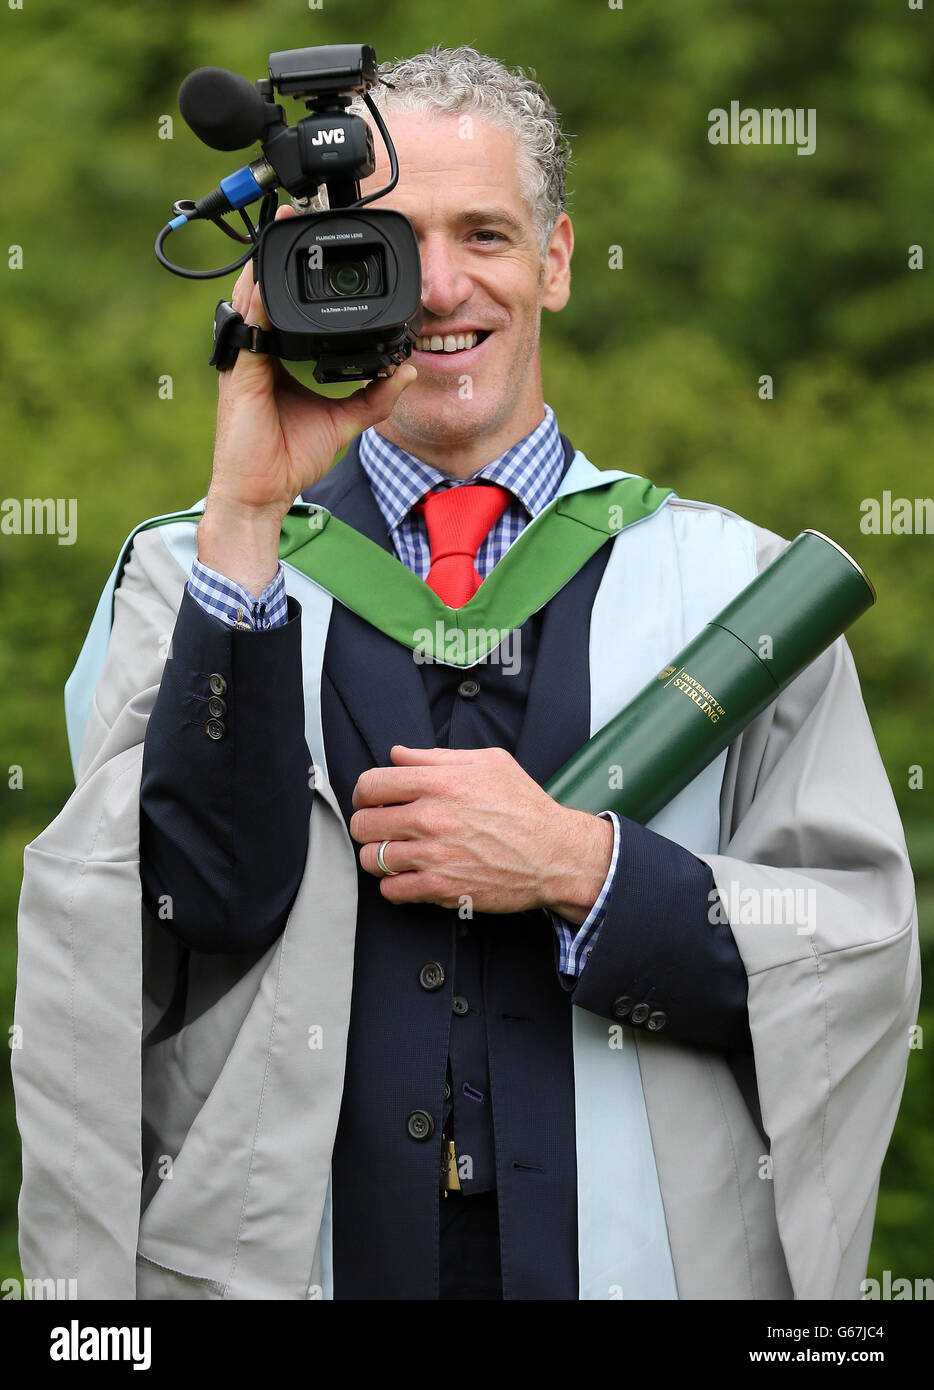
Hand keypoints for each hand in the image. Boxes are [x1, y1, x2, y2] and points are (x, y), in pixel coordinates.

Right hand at [199, 203, 417, 593]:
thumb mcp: (344, 421)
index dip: (298, 271)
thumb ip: (374, 395)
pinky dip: (259, 302)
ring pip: (254, 297)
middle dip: (280, 250)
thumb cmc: (290, 459)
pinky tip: (268, 279)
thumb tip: (407, 369)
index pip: (287, 302)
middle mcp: (258, 350)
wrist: (263, 495)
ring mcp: (245, 359)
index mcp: (276, 355)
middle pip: (267, 288)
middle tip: (299, 212)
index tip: (322, 243)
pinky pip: (250, 329)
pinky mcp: (241, 374)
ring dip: (267, 260)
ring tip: (284, 224)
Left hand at [349, 745, 614, 920]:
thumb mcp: (489, 762)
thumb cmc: (526, 806)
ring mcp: (434, 855)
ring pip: (372, 859)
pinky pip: (391, 890)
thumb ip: (437, 756)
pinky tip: (408, 877)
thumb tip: (398, 754)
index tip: (371, 801)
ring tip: (394, 855)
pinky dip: (393, 885)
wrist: (555, 853)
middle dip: (367, 826)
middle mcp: (431, 817)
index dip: (364, 793)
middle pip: (364, 823)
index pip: (371, 784)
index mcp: (440, 782)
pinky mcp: (441, 887)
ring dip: (377, 857)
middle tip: (381, 829)